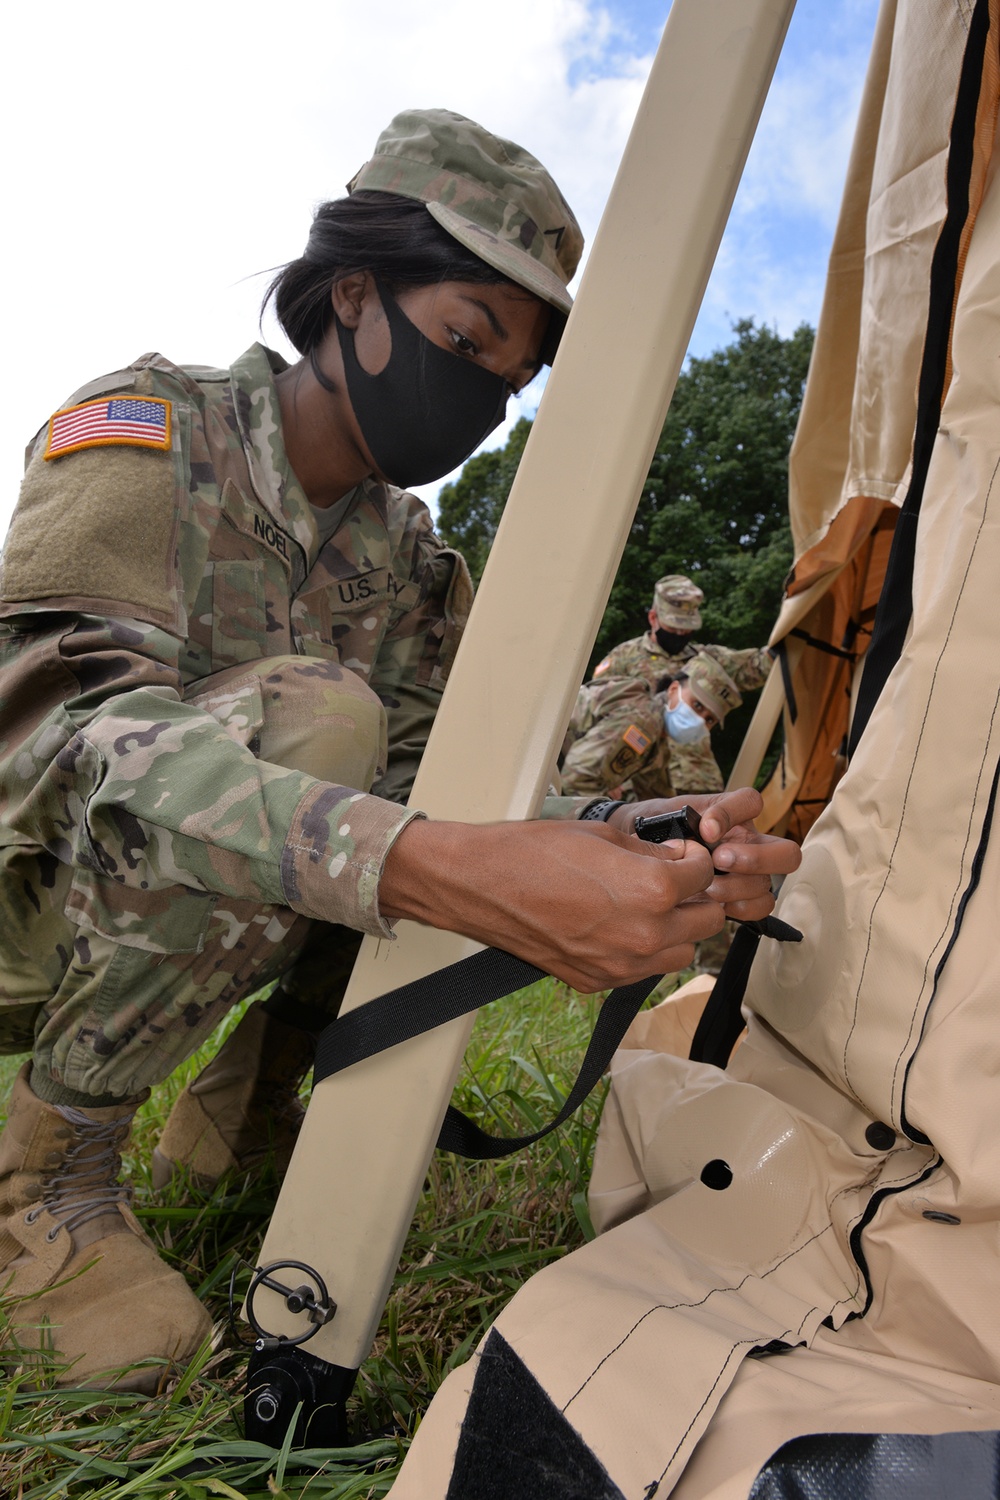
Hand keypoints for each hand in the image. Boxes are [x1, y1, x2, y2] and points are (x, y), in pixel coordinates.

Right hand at [378, 817, 722, 991]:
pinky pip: (642, 971)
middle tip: (674, 881)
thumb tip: (678, 859)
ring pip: (681, 954)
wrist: (480, 885)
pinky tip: (617, 926)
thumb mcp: (603, 834)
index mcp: (653, 890)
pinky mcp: (597, 981)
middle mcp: (645, 934)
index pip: (706, 876)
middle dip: (696, 898)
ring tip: (648, 907)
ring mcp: (621, 964)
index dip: (696, 860)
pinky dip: (641, 951)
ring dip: (676, 930)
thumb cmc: (534, 851)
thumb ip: (651, 851)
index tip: (681, 854)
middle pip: (707, 921)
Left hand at [605, 788, 800, 923]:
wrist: (638, 854)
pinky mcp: (741, 898)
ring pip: (767, 884)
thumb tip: (708, 831)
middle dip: (756, 858)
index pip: (751, 801)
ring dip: (738, 886)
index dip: (733, 814)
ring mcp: (749, 872)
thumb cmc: (656, 831)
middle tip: (720, 860)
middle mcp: (748, 843)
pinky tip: (716, 903)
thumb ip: (686, 815)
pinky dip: (741, 907)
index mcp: (732, 814)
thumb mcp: (665, 814)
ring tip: (708, 887)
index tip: (705, 828)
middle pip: (786, 852)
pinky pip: (761, 906)